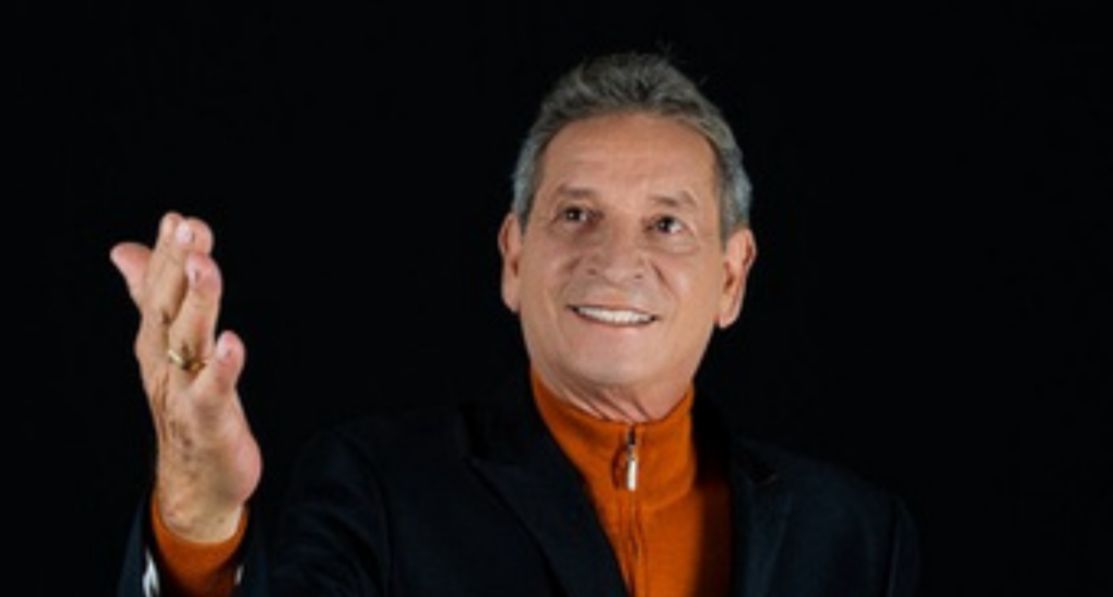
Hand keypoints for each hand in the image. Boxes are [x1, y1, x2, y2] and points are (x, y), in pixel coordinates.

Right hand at [110, 211, 260, 542]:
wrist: (196, 476)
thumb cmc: (187, 404)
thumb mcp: (166, 345)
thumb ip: (150, 294)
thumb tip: (125, 248)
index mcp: (157, 338)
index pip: (161, 287)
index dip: (168, 252)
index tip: (177, 218)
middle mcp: (166, 359)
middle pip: (169, 305)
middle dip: (178, 265)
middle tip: (188, 228)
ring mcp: (185, 388)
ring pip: (189, 340)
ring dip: (198, 302)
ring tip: (204, 267)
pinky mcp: (209, 418)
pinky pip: (214, 390)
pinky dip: (222, 366)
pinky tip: (232, 342)